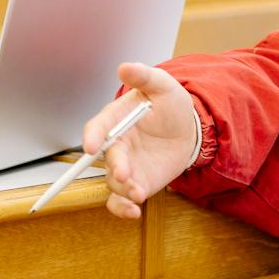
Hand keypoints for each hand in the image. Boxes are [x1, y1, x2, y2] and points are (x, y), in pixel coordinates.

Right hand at [84, 62, 199, 219]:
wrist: (188, 130)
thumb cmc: (170, 105)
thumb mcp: (162, 85)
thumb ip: (144, 77)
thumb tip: (125, 67)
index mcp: (115, 119)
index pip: (97, 127)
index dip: (91, 136)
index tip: (90, 144)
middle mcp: (115, 145)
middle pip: (105, 158)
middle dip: (114, 166)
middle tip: (124, 173)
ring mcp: (124, 166)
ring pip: (112, 182)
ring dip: (123, 189)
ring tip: (139, 192)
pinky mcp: (135, 184)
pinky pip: (121, 200)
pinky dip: (123, 208)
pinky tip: (135, 211)